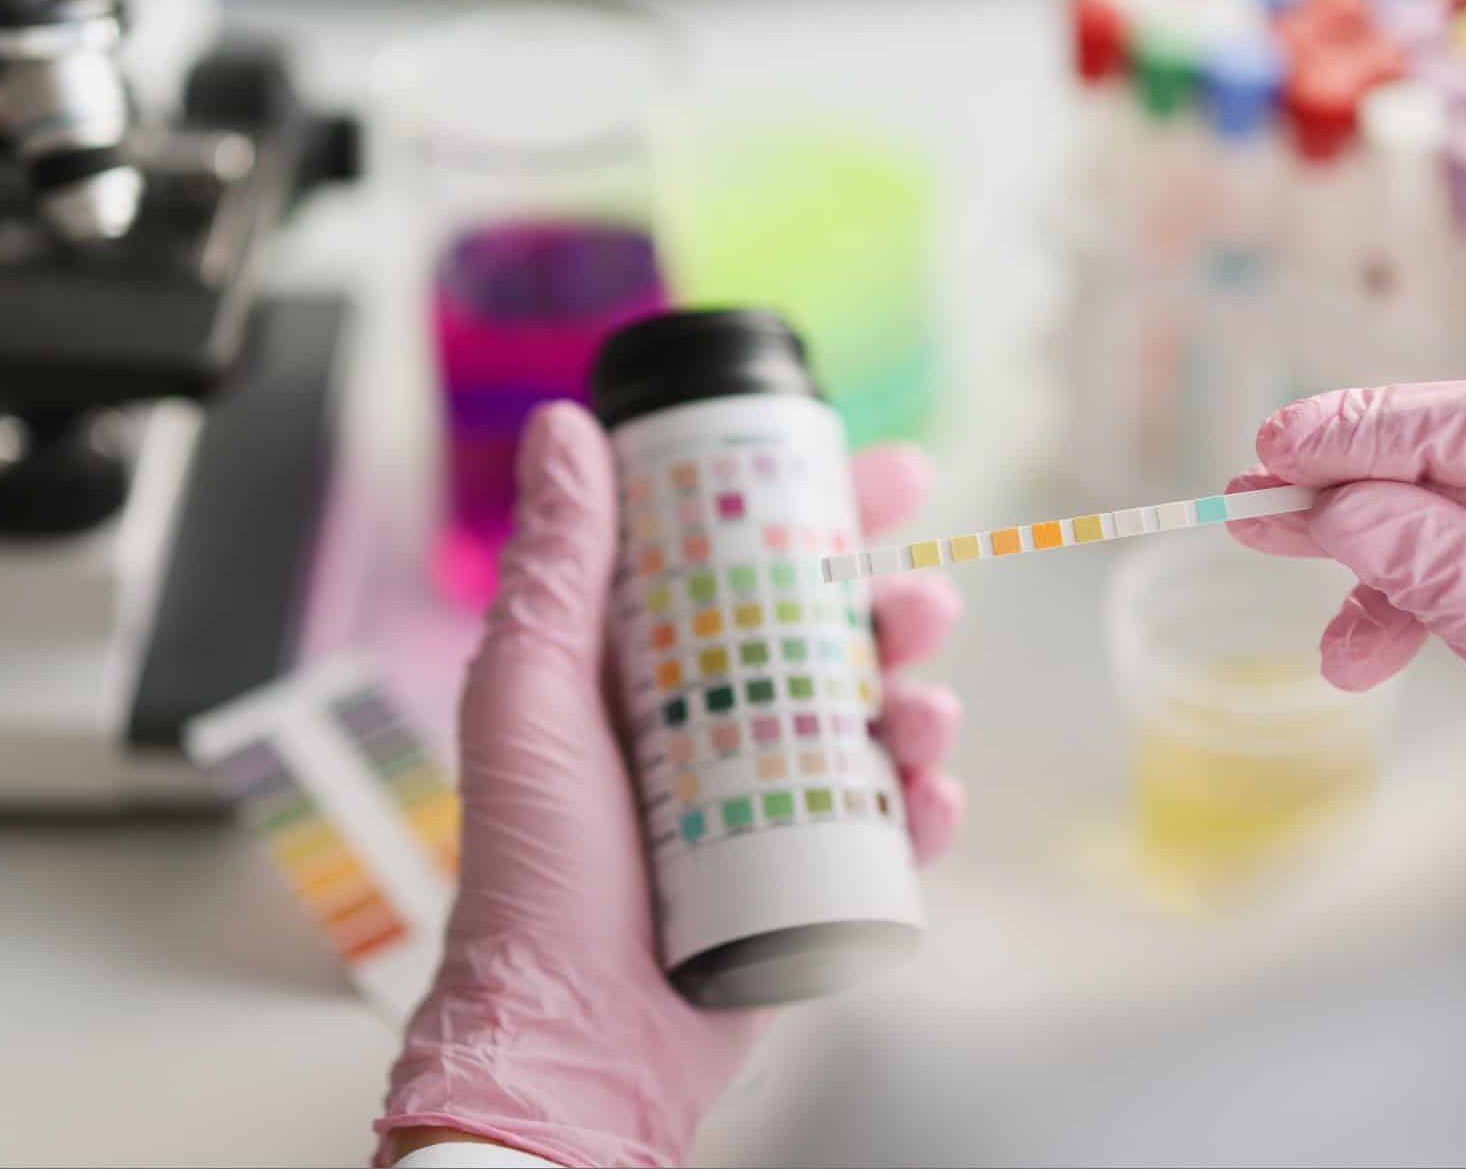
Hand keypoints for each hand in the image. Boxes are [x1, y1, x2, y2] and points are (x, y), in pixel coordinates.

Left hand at [378, 403, 965, 1165]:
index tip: (888, 473)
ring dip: (921, 700)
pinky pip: (891, 825)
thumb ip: (556, 567)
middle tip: (927, 596)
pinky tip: (934, 795)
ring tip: (927, 709)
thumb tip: (563, 430)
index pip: (744, 561)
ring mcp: (767, 798)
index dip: (820, 510)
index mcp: (645, 668)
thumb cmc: (531, 870)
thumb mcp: (531, 695)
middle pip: (828, 635)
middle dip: (893, 606)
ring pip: (873, 722)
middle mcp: (712, 721)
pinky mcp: (810, 876)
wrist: (570, 1036)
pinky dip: (927, 805)